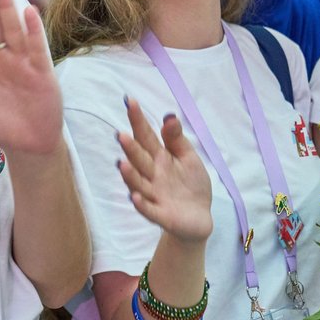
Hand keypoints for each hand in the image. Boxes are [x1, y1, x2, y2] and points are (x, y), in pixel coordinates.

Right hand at [115, 97, 212, 247]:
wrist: (198, 218)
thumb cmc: (190, 185)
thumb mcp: (188, 158)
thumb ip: (176, 139)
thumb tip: (169, 115)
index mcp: (160, 158)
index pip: (146, 136)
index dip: (138, 120)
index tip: (130, 101)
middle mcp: (152, 175)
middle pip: (140, 159)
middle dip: (131, 149)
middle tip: (121, 135)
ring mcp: (154, 195)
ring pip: (139, 183)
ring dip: (130, 175)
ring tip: (123, 164)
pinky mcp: (160, 214)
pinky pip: (148, 209)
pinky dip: (142, 204)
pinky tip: (135, 196)